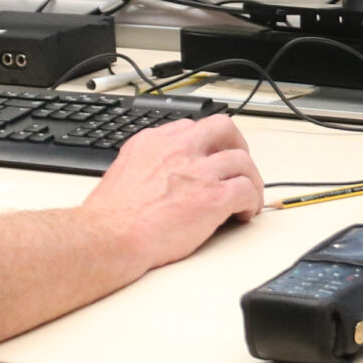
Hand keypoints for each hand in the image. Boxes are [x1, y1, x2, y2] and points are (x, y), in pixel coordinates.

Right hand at [79, 113, 262, 272]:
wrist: (111, 235)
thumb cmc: (111, 215)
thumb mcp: (123, 171)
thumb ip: (146, 165)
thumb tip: (157, 176)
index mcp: (154, 141)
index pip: (191, 127)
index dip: (206, 143)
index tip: (209, 156)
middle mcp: (179, 149)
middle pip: (223, 128)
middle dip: (236, 144)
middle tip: (238, 164)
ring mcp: (199, 171)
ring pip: (242, 161)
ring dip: (250, 178)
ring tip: (248, 195)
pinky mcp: (214, 197)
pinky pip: (246, 190)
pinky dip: (251, 201)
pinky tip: (244, 213)